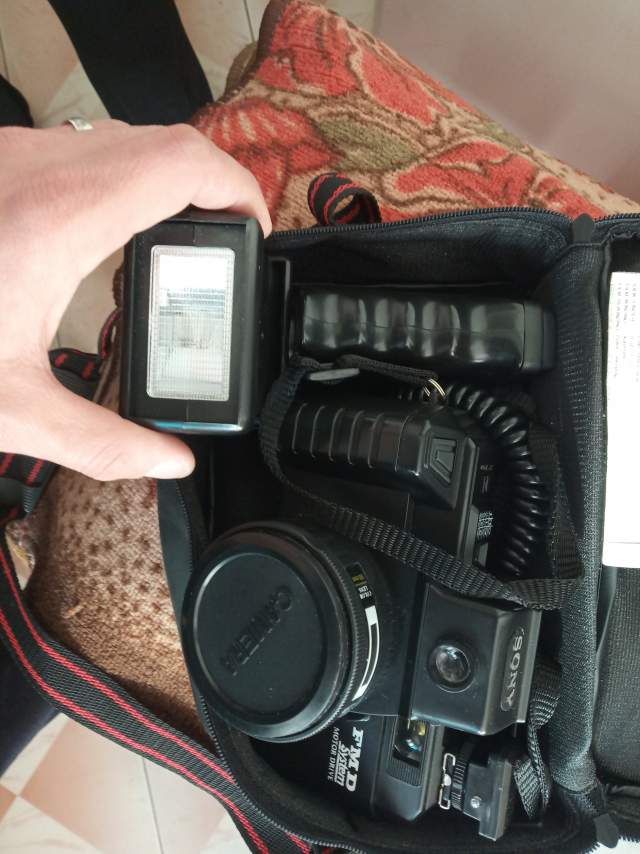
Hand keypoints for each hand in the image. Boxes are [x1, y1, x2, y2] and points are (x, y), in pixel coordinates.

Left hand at [0, 120, 270, 480]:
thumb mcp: (9, 406)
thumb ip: (103, 443)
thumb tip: (169, 462)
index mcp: (61, 218)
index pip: (183, 164)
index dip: (237, 187)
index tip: (253, 229)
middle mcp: (38, 169)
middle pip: (162, 143)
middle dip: (210, 186)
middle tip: (226, 240)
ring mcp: (10, 158)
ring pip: (121, 137)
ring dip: (165, 179)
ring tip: (180, 237)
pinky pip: (81, 148)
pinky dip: (121, 179)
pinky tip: (109, 232)